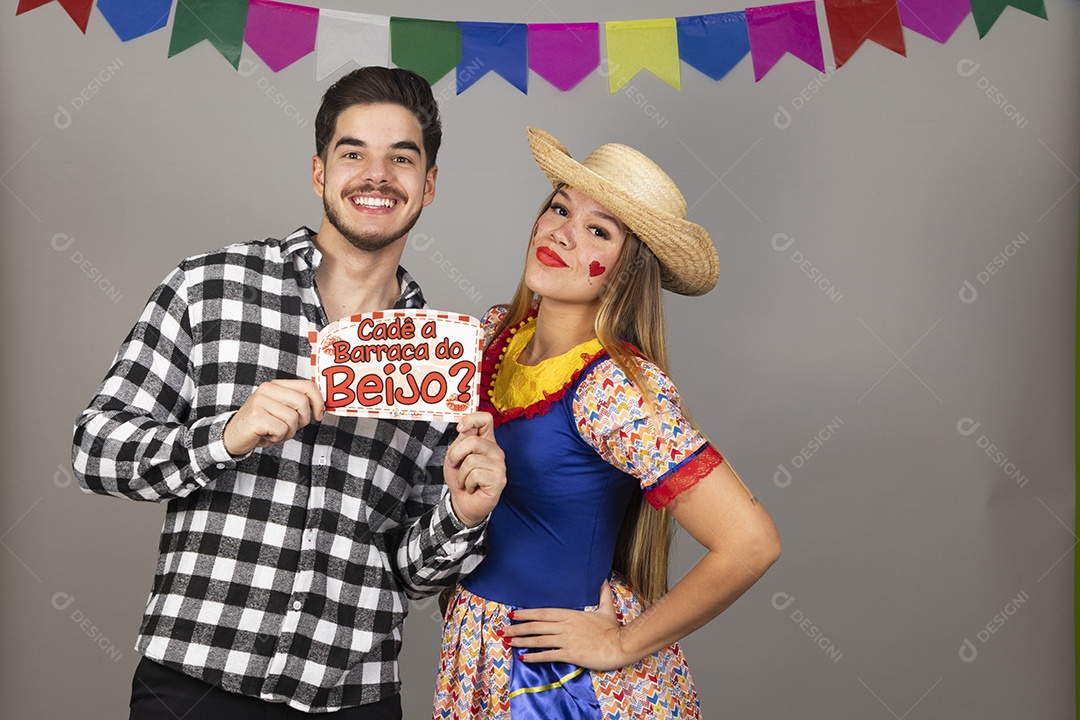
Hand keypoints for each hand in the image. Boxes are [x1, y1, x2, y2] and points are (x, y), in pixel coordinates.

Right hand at [223, 379, 324, 455]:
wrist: (232, 437)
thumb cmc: (261, 425)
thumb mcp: (280, 411)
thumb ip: (296, 405)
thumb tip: (320, 407)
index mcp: (276, 385)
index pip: (307, 385)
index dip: (318, 401)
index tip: (318, 415)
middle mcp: (267, 389)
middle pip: (303, 402)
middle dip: (302, 421)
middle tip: (289, 427)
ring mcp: (260, 402)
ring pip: (293, 418)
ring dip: (288, 432)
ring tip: (274, 432)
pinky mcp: (257, 416)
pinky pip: (282, 429)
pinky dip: (278, 438)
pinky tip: (266, 435)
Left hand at [444, 411, 504, 527]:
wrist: (462, 503)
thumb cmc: (460, 478)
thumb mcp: (455, 455)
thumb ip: (461, 440)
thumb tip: (466, 428)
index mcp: (486, 441)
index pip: (485, 419)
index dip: (471, 419)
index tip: (460, 429)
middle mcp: (495, 451)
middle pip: (473, 441)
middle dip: (456, 455)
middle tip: (455, 466)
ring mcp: (499, 465)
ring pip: (471, 460)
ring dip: (461, 474)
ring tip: (466, 481)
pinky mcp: (499, 480)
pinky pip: (475, 475)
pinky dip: (467, 483)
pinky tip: (472, 488)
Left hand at [502, 582, 630, 671]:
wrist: (620, 645)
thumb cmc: (613, 629)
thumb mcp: (607, 608)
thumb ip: (602, 593)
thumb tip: (604, 579)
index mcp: (571, 614)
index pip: (543, 612)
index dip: (527, 613)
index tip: (514, 614)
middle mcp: (565, 626)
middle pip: (537, 625)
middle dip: (519, 627)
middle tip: (504, 630)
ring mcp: (567, 639)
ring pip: (539, 639)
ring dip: (522, 640)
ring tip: (509, 642)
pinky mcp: (570, 653)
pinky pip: (548, 655)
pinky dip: (534, 656)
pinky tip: (524, 657)